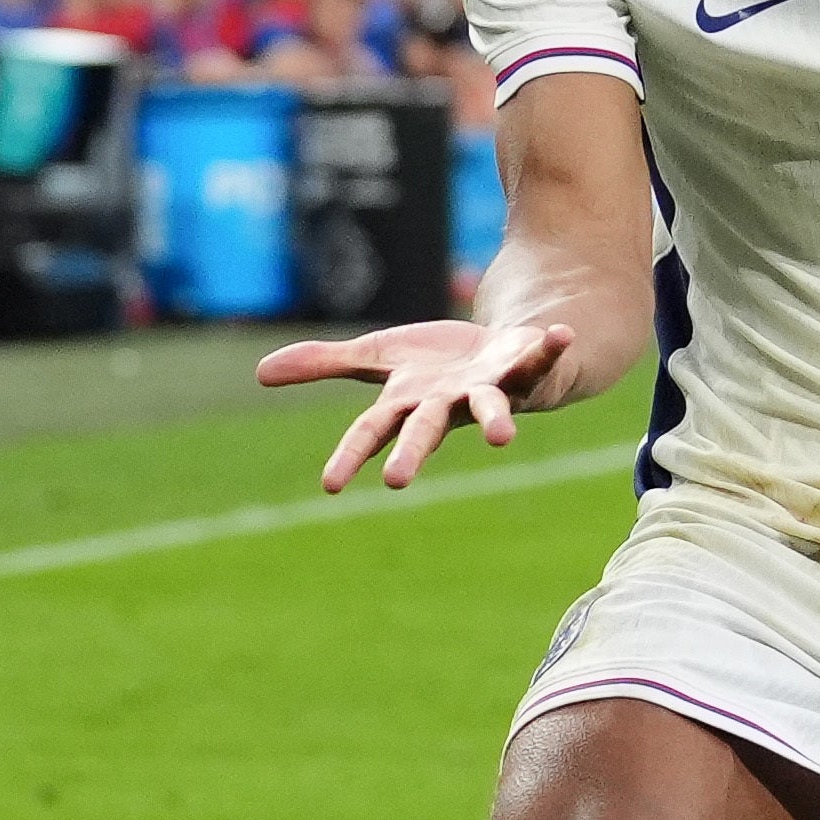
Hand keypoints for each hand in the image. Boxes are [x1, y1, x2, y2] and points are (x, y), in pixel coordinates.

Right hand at [256, 315, 576, 491]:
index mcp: (409, 404)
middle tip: (396, 481)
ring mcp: (491, 391)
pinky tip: (559, 334)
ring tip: (503, 438)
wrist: (503, 356)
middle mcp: (449, 405)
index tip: (330, 485)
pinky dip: (552, 347)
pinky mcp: (529, 371)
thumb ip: (323, 365)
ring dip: (498, 421)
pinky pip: (543, 359)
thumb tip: (260, 374)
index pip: (372, 432)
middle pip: (427, 429)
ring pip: (492, 407)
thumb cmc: (436, 366)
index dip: (351, 456)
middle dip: (413, 452)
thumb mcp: (376, 357)